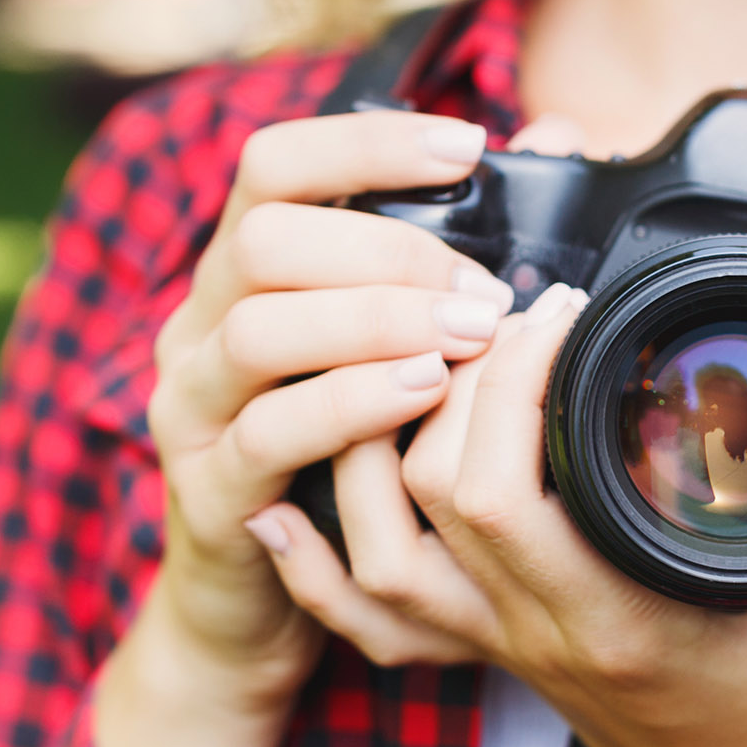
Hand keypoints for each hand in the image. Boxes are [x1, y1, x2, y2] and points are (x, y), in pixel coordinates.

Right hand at [134, 108, 513, 714]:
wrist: (254, 606)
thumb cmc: (342, 460)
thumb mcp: (386, 347)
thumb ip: (455, 249)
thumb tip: (555, 140)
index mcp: (238, 274)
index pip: (274, 165)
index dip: (366, 142)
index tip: (469, 147)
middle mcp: (197, 327)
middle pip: (264, 240)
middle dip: (387, 252)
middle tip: (484, 292)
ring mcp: (191, 408)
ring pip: (259, 332)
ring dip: (375, 323)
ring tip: (468, 336)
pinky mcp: (208, 489)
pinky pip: (270, 433)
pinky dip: (351, 405)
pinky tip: (422, 394)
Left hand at [263, 283, 746, 746]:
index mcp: (619, 616)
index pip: (500, 492)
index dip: (505, 382)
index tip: (558, 302)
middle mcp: (536, 632)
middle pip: (423, 496)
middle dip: (444, 384)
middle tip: (500, 309)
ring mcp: (499, 645)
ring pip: (379, 546)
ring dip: (377, 444)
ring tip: (429, 357)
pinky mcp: (486, 648)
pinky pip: (368, 613)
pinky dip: (317, 558)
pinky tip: (290, 502)